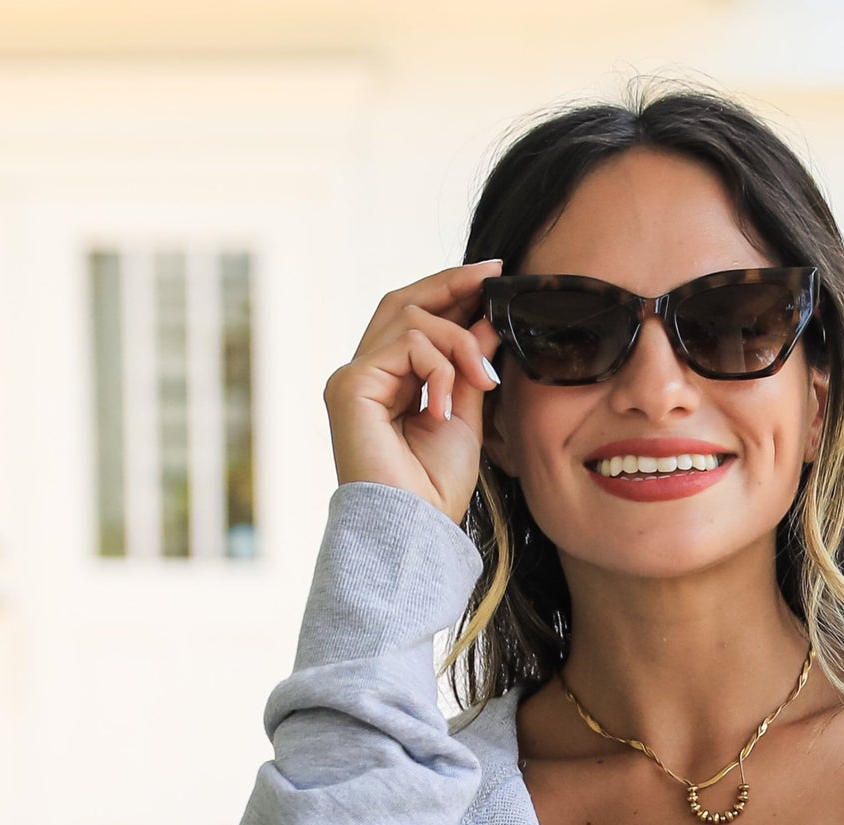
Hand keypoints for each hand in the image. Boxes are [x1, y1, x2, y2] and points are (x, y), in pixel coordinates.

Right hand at [323, 261, 503, 520]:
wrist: (414, 529)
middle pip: (404, 302)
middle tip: (493, 276)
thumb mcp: (464, 414)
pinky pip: (407, 346)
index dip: (450, 291)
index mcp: (388, 383)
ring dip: (458, 342)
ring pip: (411, 318)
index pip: (414, 319)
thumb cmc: (434, 488)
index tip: (492, 276)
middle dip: (451, 285)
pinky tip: (446, 408)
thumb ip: (468, 365)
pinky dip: (439, 368)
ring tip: (482, 381)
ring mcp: (353, 377)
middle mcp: (365, 375)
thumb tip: (487, 318)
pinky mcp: (350, 384)